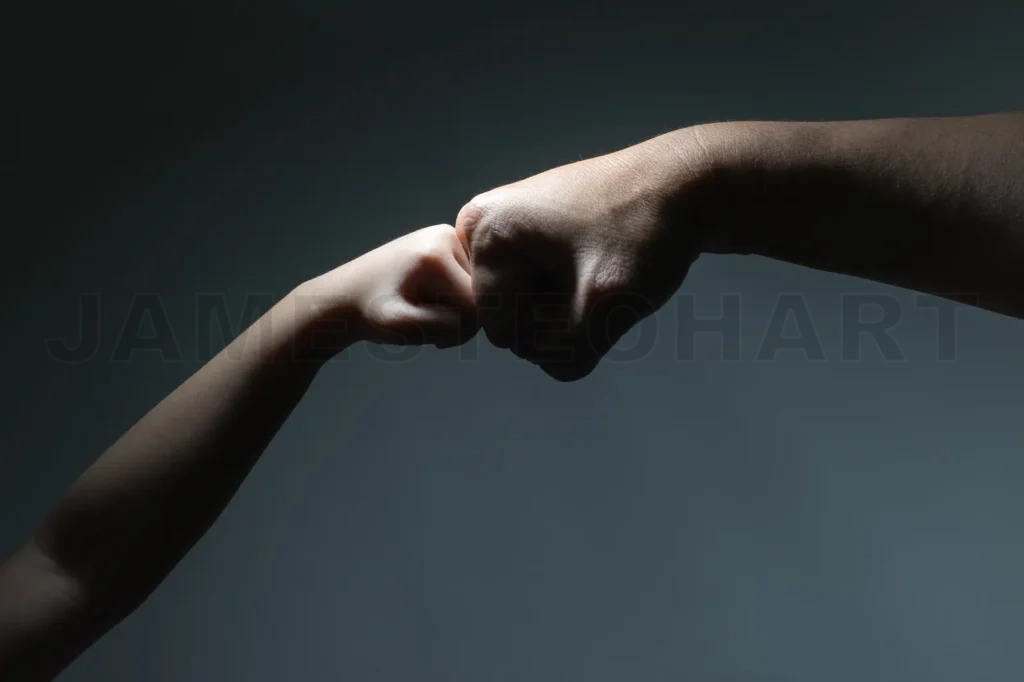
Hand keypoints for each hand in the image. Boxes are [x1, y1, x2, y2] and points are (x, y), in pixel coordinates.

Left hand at [298, 224, 477, 351]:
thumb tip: (477, 316)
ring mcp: (449, 238)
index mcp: (438, 251)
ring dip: (456, 313)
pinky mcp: (448, 246)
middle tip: (425, 326)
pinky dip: (455, 302)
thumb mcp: (400, 326)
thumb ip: (441, 325)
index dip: (460, 330)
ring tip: (424, 315)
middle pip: (481, 295)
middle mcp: (448, 235)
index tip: (434, 338)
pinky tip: (431, 305)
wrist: (345, 295)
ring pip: (478, 292)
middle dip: (458, 321)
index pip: (477, 304)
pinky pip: (469, 283)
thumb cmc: (368, 313)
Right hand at [455, 131, 709, 380]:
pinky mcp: (527, 239)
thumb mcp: (606, 306)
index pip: (502, 329)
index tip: (592, 285)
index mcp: (485, 229)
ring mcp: (505, 232)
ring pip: (528, 315)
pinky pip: (541, 296)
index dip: (554, 327)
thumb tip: (555, 362)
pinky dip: (573, 299)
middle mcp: (482, 227)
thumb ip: (567, 354)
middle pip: (509, 323)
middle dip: (559, 318)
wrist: (686, 186)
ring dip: (569, 310)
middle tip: (600, 277)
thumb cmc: (646, 231)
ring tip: (602, 270)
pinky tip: (597, 268)